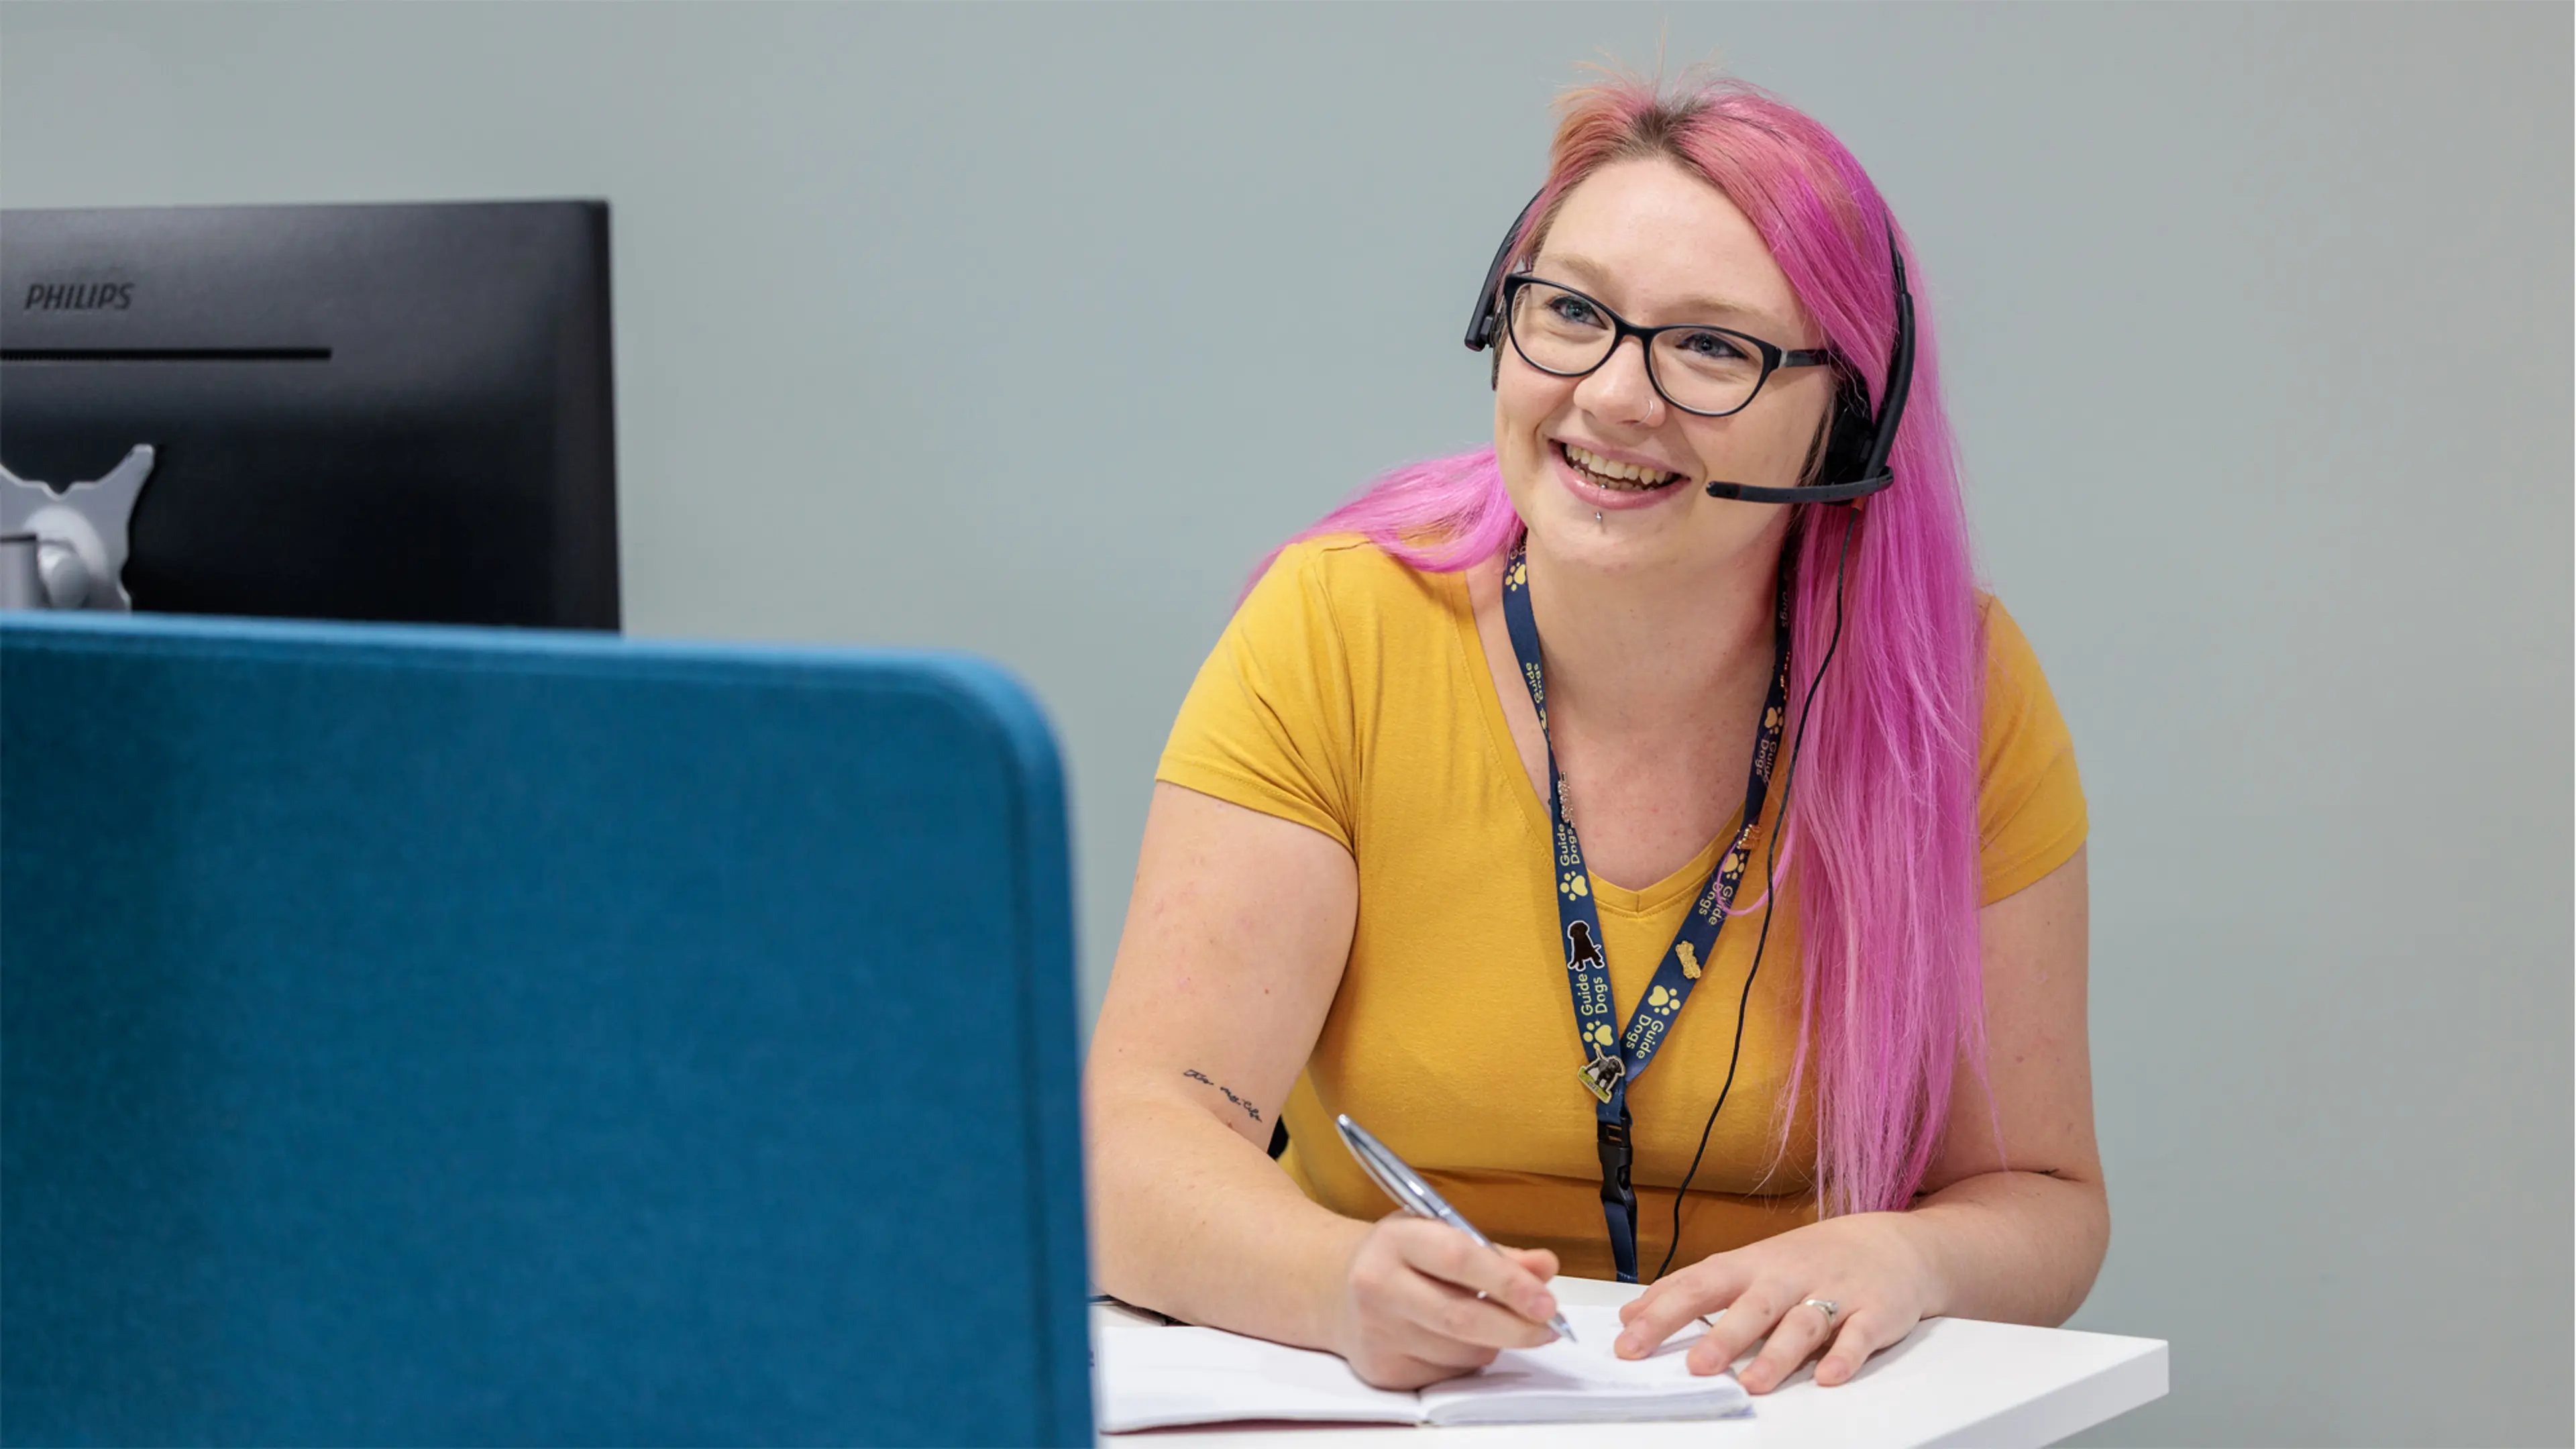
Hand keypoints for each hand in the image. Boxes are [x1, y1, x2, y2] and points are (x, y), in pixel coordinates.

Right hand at [1325, 1216, 1563, 1389]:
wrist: (1333, 1288)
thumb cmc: (1400, 1257)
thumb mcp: (1440, 1234)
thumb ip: (1495, 1252)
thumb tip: (1545, 1267)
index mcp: (1396, 1240)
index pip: (1459, 1260)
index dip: (1509, 1283)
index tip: (1547, 1300)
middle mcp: (1378, 1286)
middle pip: (1461, 1318)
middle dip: (1516, 1327)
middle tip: (1549, 1327)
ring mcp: (1377, 1333)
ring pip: (1461, 1352)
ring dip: (1492, 1343)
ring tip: (1488, 1322)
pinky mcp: (1382, 1370)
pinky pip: (1447, 1374)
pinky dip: (1466, 1360)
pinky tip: (1453, 1339)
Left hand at [1612, 1211, 1940, 1392]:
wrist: (1891, 1242)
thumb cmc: (1808, 1260)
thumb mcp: (1749, 1265)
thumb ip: (1695, 1289)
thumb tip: (1635, 1313)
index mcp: (1752, 1265)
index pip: (1700, 1285)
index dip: (1663, 1313)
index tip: (1629, 1341)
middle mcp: (1789, 1277)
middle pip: (1752, 1305)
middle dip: (1722, 1336)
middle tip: (1694, 1367)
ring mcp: (1833, 1294)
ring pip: (1802, 1324)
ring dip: (1778, 1355)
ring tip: (1753, 1384)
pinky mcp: (1874, 1313)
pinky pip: (1858, 1336)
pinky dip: (1844, 1356)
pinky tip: (1827, 1376)